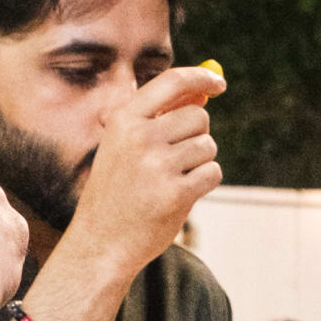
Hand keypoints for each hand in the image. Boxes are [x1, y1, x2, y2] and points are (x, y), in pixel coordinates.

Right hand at [53, 65, 224, 287]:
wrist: (101, 242)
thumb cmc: (118, 191)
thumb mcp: (126, 146)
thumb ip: (161, 117)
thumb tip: (203, 93)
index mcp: (124, 120)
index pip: (172, 82)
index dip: (201, 78)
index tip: (219, 83)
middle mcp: (139, 137)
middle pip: (198, 117)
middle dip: (197, 135)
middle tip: (177, 158)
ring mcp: (157, 166)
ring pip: (207, 146)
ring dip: (199, 162)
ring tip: (172, 180)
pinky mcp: (176, 194)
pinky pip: (212, 173)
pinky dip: (204, 183)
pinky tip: (180, 195)